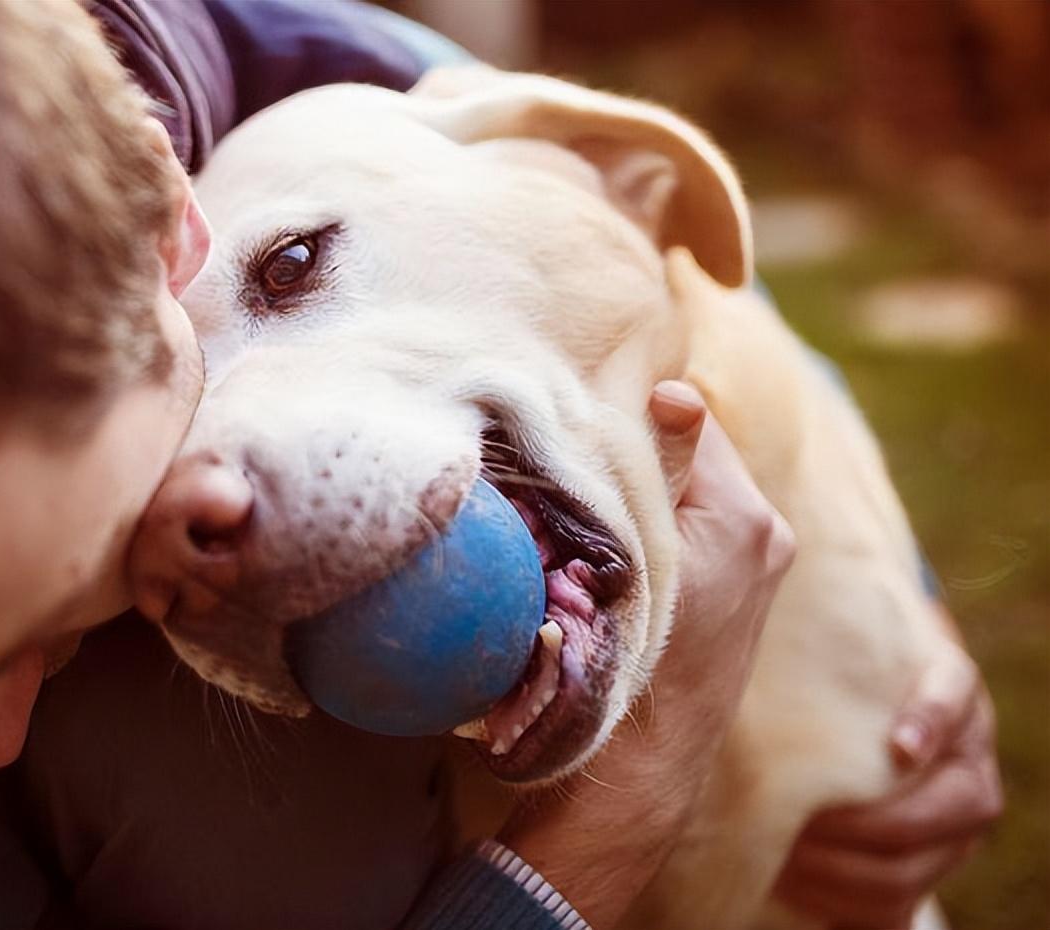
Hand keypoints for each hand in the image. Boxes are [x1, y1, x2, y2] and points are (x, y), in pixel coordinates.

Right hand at [501, 381, 794, 927]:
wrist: (638, 770)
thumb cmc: (625, 665)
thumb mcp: (636, 557)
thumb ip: (660, 471)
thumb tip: (676, 393)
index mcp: (747, 518)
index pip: (689, 417)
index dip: (632, 411)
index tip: (582, 417)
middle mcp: (764, 533)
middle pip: (691, 452)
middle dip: (637, 448)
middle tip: (577, 453)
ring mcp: (753, 564)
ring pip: (688, 489)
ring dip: (640, 486)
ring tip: (589, 500)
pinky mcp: (733, 590)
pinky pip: (692, 524)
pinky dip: (654, 519)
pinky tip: (610, 538)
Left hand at [775, 634, 1002, 927]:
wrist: (862, 719)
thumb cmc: (836, 677)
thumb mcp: (837, 653)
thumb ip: (818, 641)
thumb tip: (759, 585)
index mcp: (951, 694)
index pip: (956, 696)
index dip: (934, 720)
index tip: (900, 745)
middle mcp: (967, 762)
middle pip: (952, 806)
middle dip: (876, 823)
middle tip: (807, 819)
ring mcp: (954, 822)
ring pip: (922, 865)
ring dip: (850, 868)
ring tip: (787, 851)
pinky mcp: (925, 865)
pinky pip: (897, 902)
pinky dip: (843, 900)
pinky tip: (792, 878)